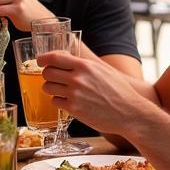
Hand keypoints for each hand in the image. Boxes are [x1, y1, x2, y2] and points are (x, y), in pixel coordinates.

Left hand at [38, 51, 154, 135]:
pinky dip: (59, 101)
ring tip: (61, 90)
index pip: (54, 57)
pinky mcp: (74, 109)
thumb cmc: (118, 90)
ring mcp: (74, 94)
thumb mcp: (102, 70)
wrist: (129, 112)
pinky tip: (68, 101)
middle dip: (48, 75)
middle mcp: (77, 79)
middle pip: (47, 72)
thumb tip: (65, 58)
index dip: (43, 59)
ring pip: (48, 87)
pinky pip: (55, 101)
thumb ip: (83, 65)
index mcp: (85, 66)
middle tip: (53, 78)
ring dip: (51, 88)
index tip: (40, 61)